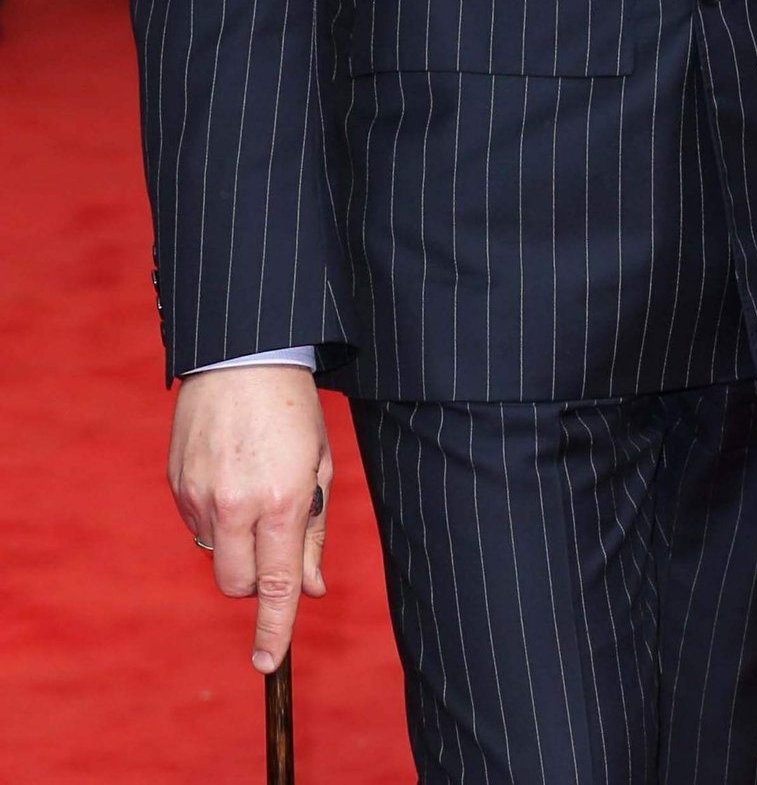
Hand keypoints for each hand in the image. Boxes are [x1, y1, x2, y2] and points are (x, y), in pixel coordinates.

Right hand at [169, 365, 331, 672]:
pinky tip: (230, 473)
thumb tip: (311, 588)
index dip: (274, 629)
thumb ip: (313, 531)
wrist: (241, 354)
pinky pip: (197, 525)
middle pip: (237, 584)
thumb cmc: (291, 406)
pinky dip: (215, 516)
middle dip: (255, 581)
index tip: (268, 662)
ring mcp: (199, 497)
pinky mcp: (176, 486)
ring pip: (216, 555)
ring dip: (236, 542)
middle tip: (274, 542)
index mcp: (281, 500)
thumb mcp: (319, 463)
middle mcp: (235, 506)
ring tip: (254, 485)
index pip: (276, 585)